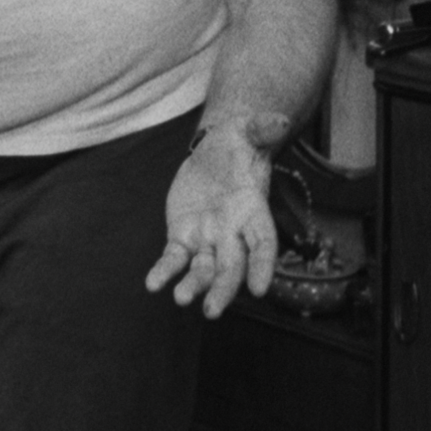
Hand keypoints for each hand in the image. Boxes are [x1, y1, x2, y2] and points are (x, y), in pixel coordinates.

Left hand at [145, 127, 277, 318]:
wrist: (214, 153)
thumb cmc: (236, 144)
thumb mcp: (247, 131)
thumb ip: (262, 128)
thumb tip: (278, 119)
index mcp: (252, 212)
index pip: (263, 244)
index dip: (263, 266)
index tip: (260, 289)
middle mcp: (232, 232)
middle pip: (231, 266)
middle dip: (223, 289)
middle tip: (212, 311)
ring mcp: (207, 238)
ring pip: (203, 269)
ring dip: (194, 286)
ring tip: (181, 299)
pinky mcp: (183, 237)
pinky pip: (174, 258)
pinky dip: (164, 271)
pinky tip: (152, 285)